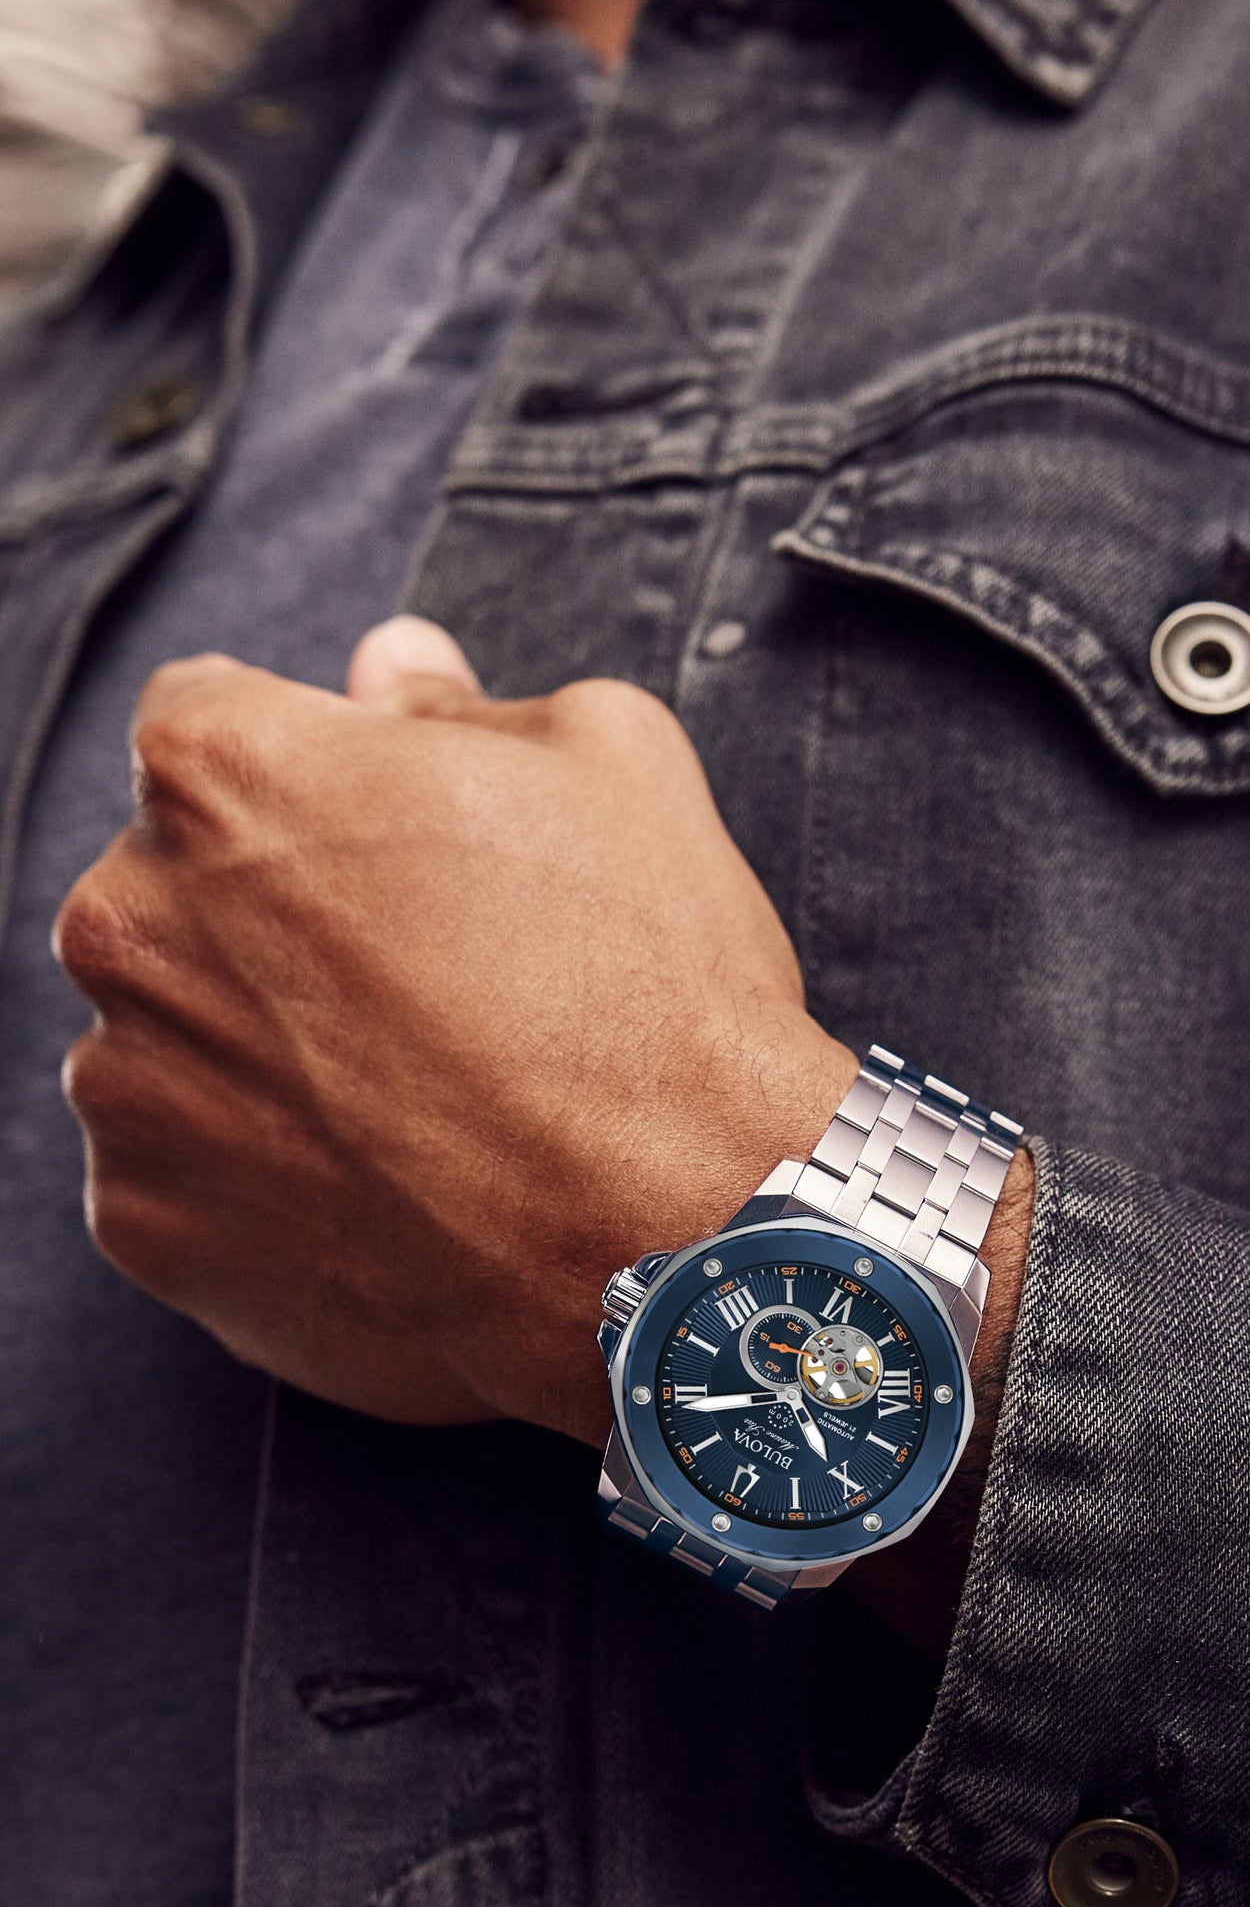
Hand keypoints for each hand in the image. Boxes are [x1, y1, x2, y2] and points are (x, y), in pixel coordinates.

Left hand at [54, 620, 851, 1445]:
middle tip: (421, 978)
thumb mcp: (606, 765)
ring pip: (172, 1040)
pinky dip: (259, 1182)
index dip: (304, 771)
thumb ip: (457, 702)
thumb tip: (390, 668)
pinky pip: (182, 1179)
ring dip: (258, 1052)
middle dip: (271, 916)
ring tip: (412, 1097)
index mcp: (222, 774)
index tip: (378, 834)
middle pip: (171, 889)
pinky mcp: (151, 1232)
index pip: (200, 722)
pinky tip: (383, 1186)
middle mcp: (132, 924)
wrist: (681, 1238)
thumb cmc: (651, 990)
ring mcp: (131, 1092)